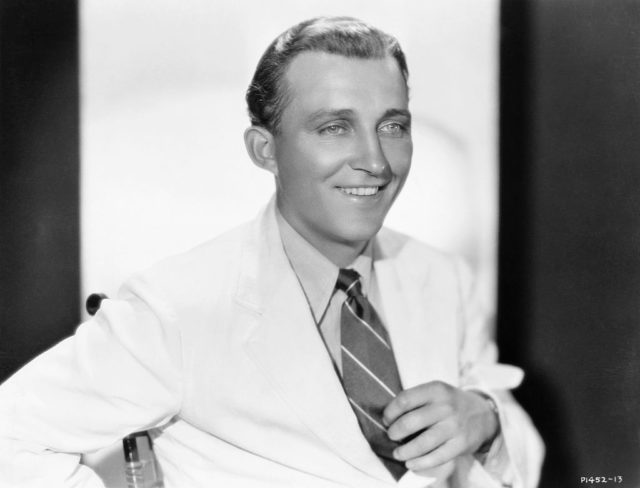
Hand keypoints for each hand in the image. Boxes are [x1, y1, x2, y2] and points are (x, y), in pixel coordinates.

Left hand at [383, 381, 497, 473]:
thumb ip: (416, 400)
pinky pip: (436, 457)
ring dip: (405, 451)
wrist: (482, 414)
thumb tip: (389, 419)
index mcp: (436, 390)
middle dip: (395, 431)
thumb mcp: (435, 392)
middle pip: (411, 422)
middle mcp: (446, 407)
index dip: (391, 412)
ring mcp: (454, 427)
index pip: (405, 400)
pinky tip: (411, 463)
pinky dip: (420, 463)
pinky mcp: (460, 445)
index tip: (386, 419)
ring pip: (422, 443)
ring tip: (398, 453)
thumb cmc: (449, 403)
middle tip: (391, 435)